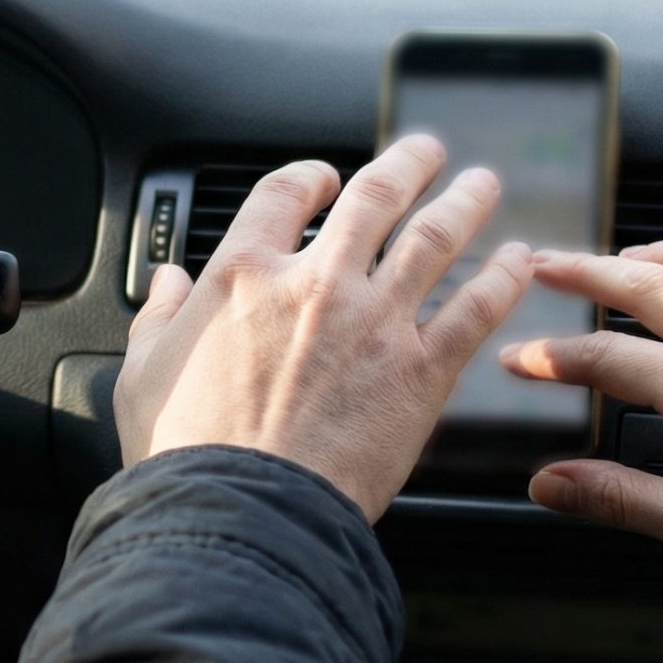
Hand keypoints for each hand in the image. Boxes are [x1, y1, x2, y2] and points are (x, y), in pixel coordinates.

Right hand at [115, 137, 533, 520]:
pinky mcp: (421, 372)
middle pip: (373, 198)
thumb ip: (160, 317)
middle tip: (428, 151)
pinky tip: (519, 261)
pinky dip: (502, 279)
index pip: (283, 195)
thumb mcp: (144, 372)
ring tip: (483, 184)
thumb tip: (168, 284)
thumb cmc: (187, 452)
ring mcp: (374, 322)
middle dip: (407, 165)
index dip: (310, 177)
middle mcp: (315, 282)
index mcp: (244, 274)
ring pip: (433, 239)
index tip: (326, 178)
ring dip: (464, 203)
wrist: (243, 512)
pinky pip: (475, 309)